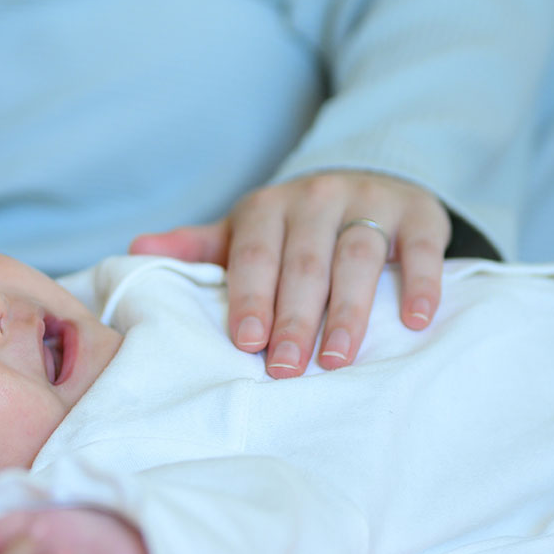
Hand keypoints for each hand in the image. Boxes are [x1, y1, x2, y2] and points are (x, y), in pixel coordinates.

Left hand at [129, 171, 446, 376]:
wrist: (367, 183)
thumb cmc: (295, 229)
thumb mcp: (245, 231)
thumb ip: (198, 248)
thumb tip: (134, 251)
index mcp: (269, 206)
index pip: (255, 253)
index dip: (250, 296)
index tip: (245, 342)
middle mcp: (318, 198)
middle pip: (306, 261)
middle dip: (295, 317)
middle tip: (287, 369)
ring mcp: (371, 202)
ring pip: (358, 255)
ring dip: (348, 310)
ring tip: (338, 358)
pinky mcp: (419, 213)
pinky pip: (420, 248)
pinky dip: (420, 283)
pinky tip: (416, 321)